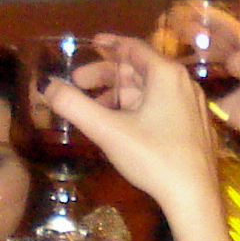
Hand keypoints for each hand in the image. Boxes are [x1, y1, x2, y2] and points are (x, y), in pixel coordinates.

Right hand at [35, 36, 217, 228]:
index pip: (133, 47)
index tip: (91, 43)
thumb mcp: (107, 130)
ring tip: (94, 112)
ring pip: (149, 91)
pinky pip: (161, 106)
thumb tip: (45, 85)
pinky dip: (137, 108)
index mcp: (166, 74)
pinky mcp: (194, 126)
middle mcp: (183, 83)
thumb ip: (73, 105)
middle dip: (106, 76)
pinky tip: (120, 127)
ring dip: (119, 96)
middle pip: (139, 70)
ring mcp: (192, 105)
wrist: (194, 197)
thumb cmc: (152, 158)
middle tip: (78, 85)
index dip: (109, 44)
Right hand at [152, 2, 239, 153]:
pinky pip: (193, 86)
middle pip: (200, 39)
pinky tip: (160, 83)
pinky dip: (179, 82)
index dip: (197, 13)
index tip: (176, 9)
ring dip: (176, 57)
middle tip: (158, 34)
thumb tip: (234, 61)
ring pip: (193, 60)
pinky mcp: (214, 97)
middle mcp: (227, 55)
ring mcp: (219, 76)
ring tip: (154, 56)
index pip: (217, 20)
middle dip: (180, 34)